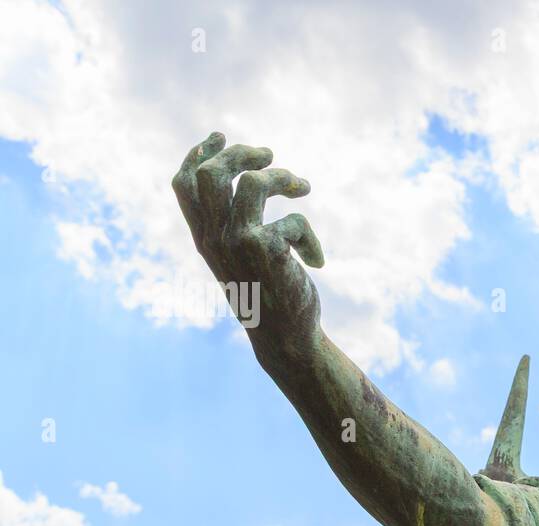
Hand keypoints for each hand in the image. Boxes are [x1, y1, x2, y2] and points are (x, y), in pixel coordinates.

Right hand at [172, 132, 323, 357]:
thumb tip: (246, 181)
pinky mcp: (267, 250)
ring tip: (303, 188)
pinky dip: (312, 239)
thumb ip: (233, 225)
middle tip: (270, 154)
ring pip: (252, 184)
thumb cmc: (267, 295)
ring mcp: (238, 242)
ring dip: (283, 178)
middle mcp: (214, 238)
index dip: (198, 155)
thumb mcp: (241, 258)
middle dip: (241, 154)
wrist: (284, 338)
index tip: (219, 136)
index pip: (184, 185)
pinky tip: (316, 262)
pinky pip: (295, 221)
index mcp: (203, 238)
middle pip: (212, 173)